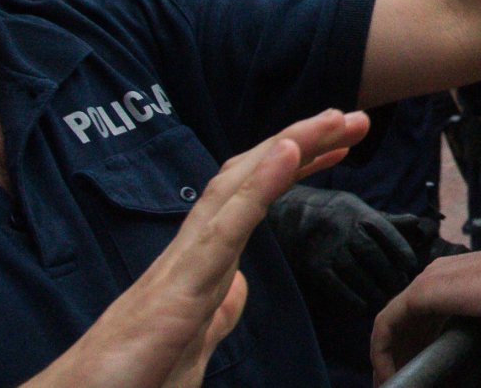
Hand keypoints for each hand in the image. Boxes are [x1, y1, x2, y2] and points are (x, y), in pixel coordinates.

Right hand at [22, 108, 369, 387]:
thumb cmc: (127, 379)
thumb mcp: (192, 343)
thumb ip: (216, 312)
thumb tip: (237, 288)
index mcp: (201, 263)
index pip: (253, 198)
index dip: (293, 166)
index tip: (336, 147)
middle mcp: (191, 250)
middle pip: (250, 177)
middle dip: (304, 142)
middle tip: (354, 118)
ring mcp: (184, 263)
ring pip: (240, 185)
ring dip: (291, 146)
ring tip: (335, 120)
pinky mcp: (179, 287)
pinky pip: (226, 226)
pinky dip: (259, 184)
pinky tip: (289, 153)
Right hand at [264, 185, 419, 317]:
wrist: (286, 211)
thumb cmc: (329, 210)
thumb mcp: (356, 207)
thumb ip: (384, 220)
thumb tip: (416, 222)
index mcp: (357, 213)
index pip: (384, 231)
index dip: (399, 249)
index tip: (410, 265)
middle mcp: (343, 229)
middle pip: (372, 254)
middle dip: (389, 273)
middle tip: (401, 288)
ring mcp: (327, 247)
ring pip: (355, 271)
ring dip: (373, 289)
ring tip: (385, 301)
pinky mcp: (313, 264)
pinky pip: (334, 284)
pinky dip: (350, 297)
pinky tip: (362, 307)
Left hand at [372, 247, 480, 382]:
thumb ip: (479, 319)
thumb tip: (477, 341)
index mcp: (452, 276)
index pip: (422, 311)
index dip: (414, 340)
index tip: (414, 368)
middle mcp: (433, 274)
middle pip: (405, 318)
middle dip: (398, 351)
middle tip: (397, 380)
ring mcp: (425, 282)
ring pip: (392, 323)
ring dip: (387, 355)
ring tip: (390, 382)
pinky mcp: (419, 295)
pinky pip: (386, 326)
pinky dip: (382, 352)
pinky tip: (389, 375)